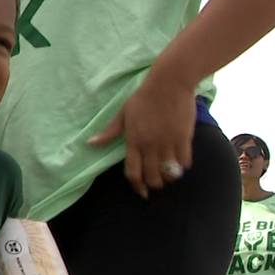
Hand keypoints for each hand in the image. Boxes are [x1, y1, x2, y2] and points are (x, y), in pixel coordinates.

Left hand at [89, 73, 195, 199]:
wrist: (170, 83)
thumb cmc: (144, 97)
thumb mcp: (123, 113)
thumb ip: (110, 131)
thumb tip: (91, 143)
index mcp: (134, 141)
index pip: (133, 172)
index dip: (137, 186)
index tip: (141, 191)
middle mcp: (150, 146)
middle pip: (152, 177)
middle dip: (153, 185)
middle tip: (155, 183)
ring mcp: (167, 143)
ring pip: (169, 173)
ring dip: (168, 178)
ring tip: (168, 176)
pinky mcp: (183, 138)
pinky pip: (184, 162)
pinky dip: (182, 167)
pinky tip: (180, 164)